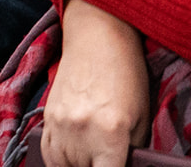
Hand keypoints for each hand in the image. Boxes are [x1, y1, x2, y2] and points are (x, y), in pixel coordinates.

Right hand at [40, 0, 150, 166]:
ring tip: (92, 154)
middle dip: (96, 166)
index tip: (115, 166)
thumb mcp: (142, 117)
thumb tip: (125, 164)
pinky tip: (74, 155)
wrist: (98, 35)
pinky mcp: (48, 117)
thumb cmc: (127, 74)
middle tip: (107, 156)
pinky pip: (48, 153)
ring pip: (62, 166)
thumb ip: (132, 152)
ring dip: (78, 165)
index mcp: (110, 133)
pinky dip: (60, 160)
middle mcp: (81, 132)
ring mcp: (60, 125)